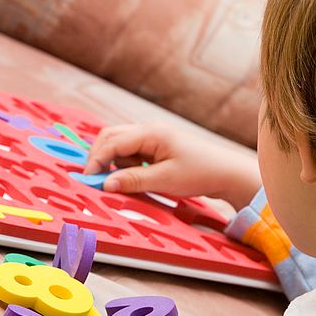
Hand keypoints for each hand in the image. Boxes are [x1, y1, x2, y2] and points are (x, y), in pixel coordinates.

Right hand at [84, 122, 260, 209]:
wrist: (227, 173)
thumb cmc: (202, 172)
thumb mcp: (164, 180)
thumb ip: (133, 181)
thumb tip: (106, 184)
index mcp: (151, 133)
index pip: (112, 142)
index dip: (96, 161)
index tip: (89, 180)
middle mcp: (150, 130)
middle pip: (111, 138)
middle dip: (101, 159)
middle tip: (98, 180)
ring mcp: (153, 138)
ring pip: (120, 147)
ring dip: (117, 164)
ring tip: (133, 182)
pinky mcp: (156, 148)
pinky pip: (133, 154)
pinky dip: (129, 167)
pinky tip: (142, 179)